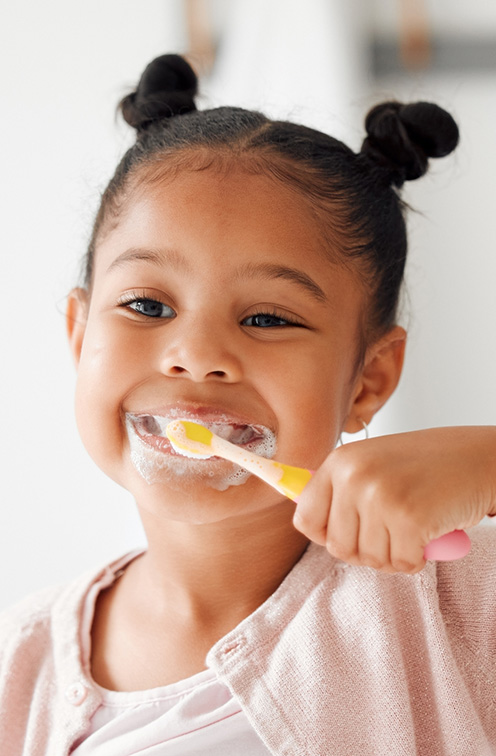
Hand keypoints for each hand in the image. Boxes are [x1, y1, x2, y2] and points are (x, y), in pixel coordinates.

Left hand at [293, 426, 495, 573]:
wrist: (479, 458)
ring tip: (412, 527)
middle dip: (367, 549)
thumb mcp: (372, 465)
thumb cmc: (427, 465)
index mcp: (340, 461)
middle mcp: (353, 476)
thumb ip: (340, 490)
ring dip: (394, 554)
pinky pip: (401, 564)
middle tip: (392, 530)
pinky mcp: (408, 519)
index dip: (328, 535)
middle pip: (337, 547)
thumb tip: (298, 510)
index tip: (351, 531)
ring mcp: (379, 496)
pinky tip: (428, 534)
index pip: (304, 518)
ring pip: (369, 559)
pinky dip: (417, 559)